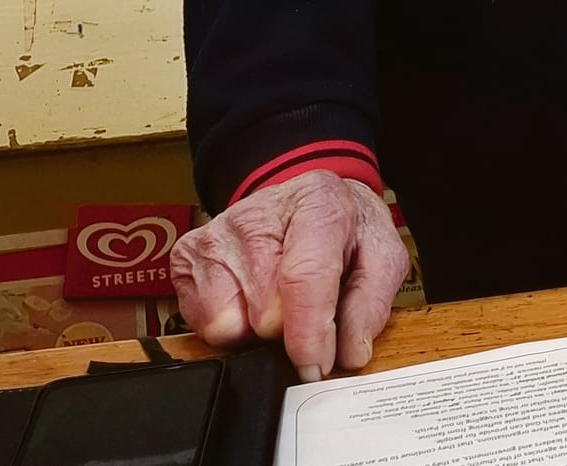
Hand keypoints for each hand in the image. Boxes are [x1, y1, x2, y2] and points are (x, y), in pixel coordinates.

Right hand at [169, 171, 406, 380]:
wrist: (304, 200)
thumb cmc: (342, 229)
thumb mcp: (379, 253)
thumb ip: (371, 302)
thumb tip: (351, 352)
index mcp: (317, 202)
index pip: (306, 275)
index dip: (310, 332)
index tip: (316, 367)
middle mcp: (260, 212)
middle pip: (267, 313)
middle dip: (291, 327)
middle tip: (307, 303)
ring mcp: (216, 233)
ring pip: (231, 326)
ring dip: (259, 327)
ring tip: (280, 295)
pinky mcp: (186, 255)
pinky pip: (203, 326)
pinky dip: (232, 324)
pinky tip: (252, 295)